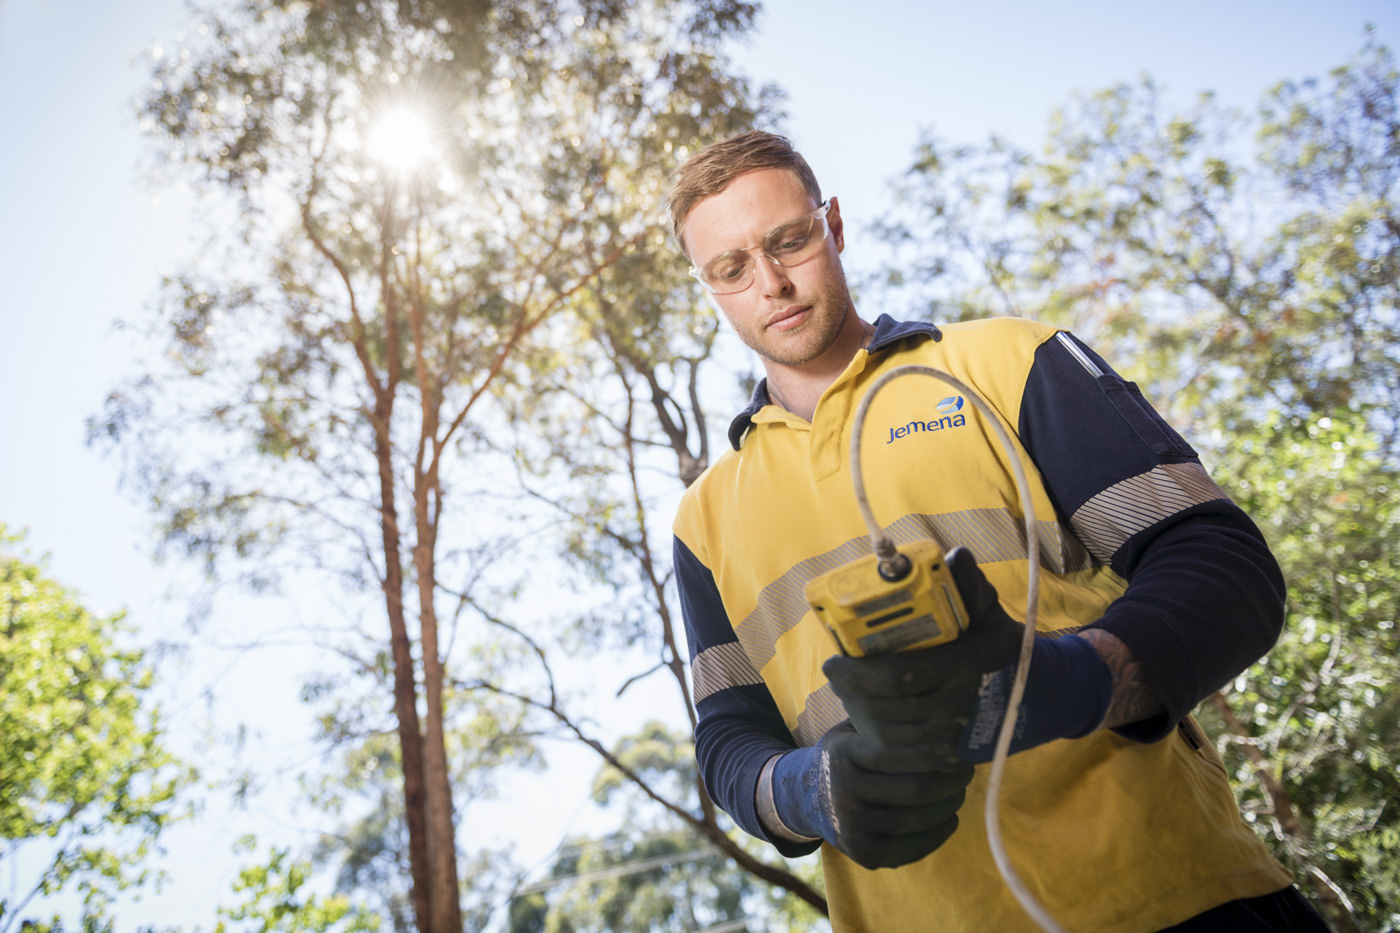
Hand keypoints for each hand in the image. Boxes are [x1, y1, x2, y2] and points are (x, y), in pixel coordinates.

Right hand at [765, 721, 974, 869]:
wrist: (806, 797)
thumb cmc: (844, 755)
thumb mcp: (850, 729)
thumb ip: (880, 719)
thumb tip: (934, 702)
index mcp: (843, 753)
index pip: (898, 752)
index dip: (934, 751)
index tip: (958, 746)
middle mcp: (843, 791)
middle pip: (913, 791)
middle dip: (950, 782)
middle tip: (967, 771)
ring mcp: (851, 825)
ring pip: (914, 821)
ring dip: (947, 807)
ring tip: (961, 793)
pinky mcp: (861, 853)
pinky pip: (909, 849)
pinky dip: (936, 835)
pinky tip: (950, 819)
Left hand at [821, 546, 1114, 763]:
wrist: (1030, 696)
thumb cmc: (996, 644)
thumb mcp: (986, 610)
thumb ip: (968, 585)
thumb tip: (955, 558)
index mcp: (965, 666)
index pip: (900, 677)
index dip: (859, 673)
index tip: (833, 661)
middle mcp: (957, 707)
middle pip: (884, 710)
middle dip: (851, 692)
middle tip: (837, 673)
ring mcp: (950, 740)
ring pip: (885, 734)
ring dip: (857, 712)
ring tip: (847, 690)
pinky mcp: (944, 761)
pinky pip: (895, 757)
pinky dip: (871, 738)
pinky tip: (864, 718)